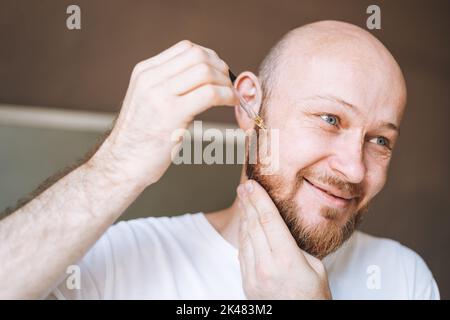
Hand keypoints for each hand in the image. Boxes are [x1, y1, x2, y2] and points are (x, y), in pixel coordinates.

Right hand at [91, 40, 237, 186]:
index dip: (210, 57)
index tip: (219, 73)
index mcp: (145, 72)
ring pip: (205, 71)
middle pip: (198, 56)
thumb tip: (203, 79)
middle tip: (228, 85)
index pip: (186, 48)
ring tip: (230, 97)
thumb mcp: (148, 102)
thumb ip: (168, 86)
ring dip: (225, 83)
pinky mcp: (172, 114)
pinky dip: (226, 96)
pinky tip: (230, 103)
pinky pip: (209, 93)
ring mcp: (159, 95)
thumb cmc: (139, 139)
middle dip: (221, 68)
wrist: (121, 164)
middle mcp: (150, 78)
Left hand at [237, 180, 331, 299]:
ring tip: (244, 200)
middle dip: (249, 203)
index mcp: (287, 260)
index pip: (269, 221)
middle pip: (254, 225)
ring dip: (244, 216)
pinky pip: (242, 252)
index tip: (252, 185)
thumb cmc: (314, 296)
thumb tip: (279, 230)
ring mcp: (253, 276)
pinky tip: (245, 224)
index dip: (260, 199)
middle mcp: (266, 267)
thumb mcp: (315, 267)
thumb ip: (294, 247)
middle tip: (244, 186)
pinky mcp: (247, 283)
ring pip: (245, 237)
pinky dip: (243, 235)